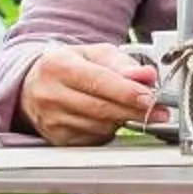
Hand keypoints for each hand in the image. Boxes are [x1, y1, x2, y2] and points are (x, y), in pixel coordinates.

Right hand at [20, 43, 158, 145]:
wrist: (33, 85)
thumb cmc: (68, 67)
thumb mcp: (94, 54)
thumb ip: (122, 64)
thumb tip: (146, 76)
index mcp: (58, 66)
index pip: (98, 82)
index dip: (128, 92)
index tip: (151, 98)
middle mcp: (50, 94)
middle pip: (101, 108)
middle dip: (135, 110)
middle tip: (159, 111)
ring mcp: (51, 120)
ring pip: (100, 126)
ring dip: (122, 120)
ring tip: (129, 108)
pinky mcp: (57, 138)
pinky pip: (94, 138)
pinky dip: (108, 130)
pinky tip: (108, 118)